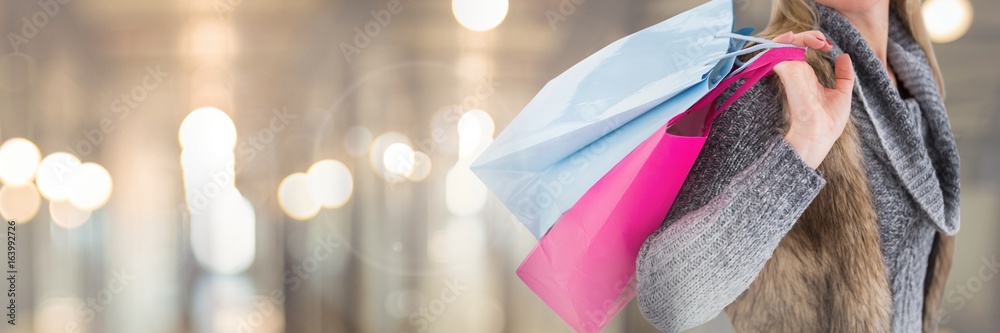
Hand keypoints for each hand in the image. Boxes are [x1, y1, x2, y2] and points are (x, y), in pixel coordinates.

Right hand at [770, 31, 854, 168]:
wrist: (820, 133)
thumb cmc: (828, 121)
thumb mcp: (842, 93)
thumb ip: (843, 75)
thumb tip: (844, 57)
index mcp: (805, 77)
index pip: (800, 51)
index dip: (814, 41)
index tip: (829, 46)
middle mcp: (795, 72)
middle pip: (793, 43)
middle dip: (809, 36)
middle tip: (824, 42)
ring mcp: (790, 71)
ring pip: (785, 42)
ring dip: (802, 36)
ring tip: (819, 40)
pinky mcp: (787, 72)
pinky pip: (779, 49)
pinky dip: (789, 40)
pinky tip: (811, 43)